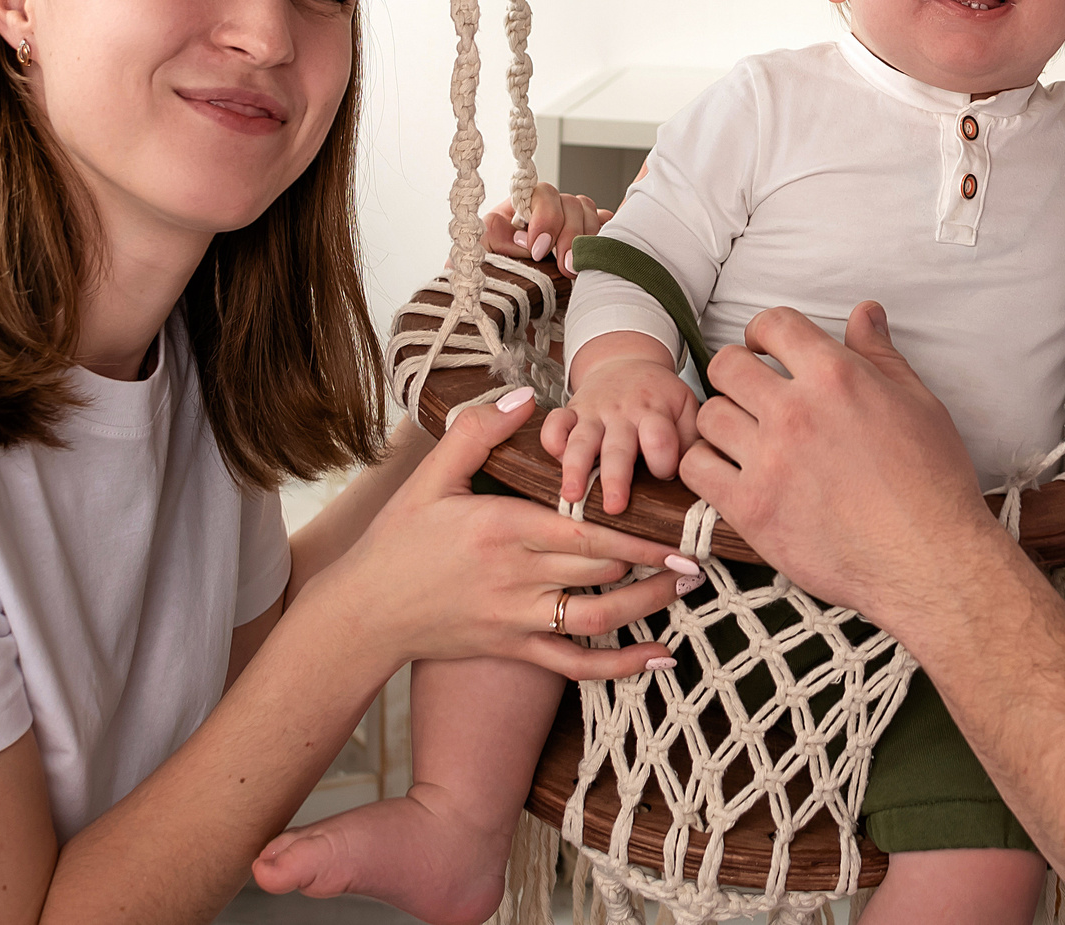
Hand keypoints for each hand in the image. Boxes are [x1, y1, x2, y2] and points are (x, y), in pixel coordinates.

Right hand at [322, 390, 687, 679]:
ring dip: (648, 606)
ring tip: (687, 588)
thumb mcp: (431, 478)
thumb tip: (528, 397)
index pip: (585, 532)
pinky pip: (576, 665)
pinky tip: (661, 657)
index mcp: (502, 529)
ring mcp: (516, 619)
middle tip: (700, 551)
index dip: (636, 533)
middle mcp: (515, 577)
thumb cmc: (399, 541)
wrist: (364, 614)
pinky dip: (622, 666)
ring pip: (597, 619)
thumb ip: (479, 432)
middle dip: (655, 563)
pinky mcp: (514, 649)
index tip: (677, 525)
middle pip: (601, 572)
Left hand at [482, 181, 606, 265]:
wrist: (507, 293)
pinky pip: (606, 228)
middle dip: (570, 236)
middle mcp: (553, 208)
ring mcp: (574, 222)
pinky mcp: (590, 239)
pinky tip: (601, 254)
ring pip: (591, 216)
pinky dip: (606, 238)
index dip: (545, 219)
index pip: (544, 194)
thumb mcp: (484, 250)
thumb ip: (496, 237)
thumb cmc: (494, 266)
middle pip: (573, 204)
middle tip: (564, 266)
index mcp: (525, 204)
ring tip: (577, 270)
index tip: (538, 250)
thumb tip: (515, 233)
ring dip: (587, 242)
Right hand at [543, 337, 700, 513]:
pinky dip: (551, 439)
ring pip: (582, 440)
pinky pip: (555, 423)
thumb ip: (692, 441)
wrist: (628, 362)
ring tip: (572, 495)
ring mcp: (594, 412)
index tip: (664, 476)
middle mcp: (623, 413)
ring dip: (575, 467)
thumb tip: (700, 477)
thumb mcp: (686, 409)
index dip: (663, 460)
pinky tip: (553, 459)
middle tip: (615, 507)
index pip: (660, 438)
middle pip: (619, 446)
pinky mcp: (571, 411)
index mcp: (656, 412)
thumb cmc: (661, 397)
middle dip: (615, 477)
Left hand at [680, 302, 996, 617]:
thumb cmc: (932, 484)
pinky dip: (705, 466)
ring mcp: (769, 459)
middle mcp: (796, 410)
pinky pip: (697, 468)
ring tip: (741, 438)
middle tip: (749, 395)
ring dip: (721, 422)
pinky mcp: (752, 508)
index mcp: (837, 376)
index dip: (764, 332)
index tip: (765, 350)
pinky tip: (730, 474)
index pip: (774, 324)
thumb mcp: (918, 403)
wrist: (929, 560)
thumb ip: (880, 354)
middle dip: (735, 373)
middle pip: (727, 365)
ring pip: (707, 415)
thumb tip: (864, 313)